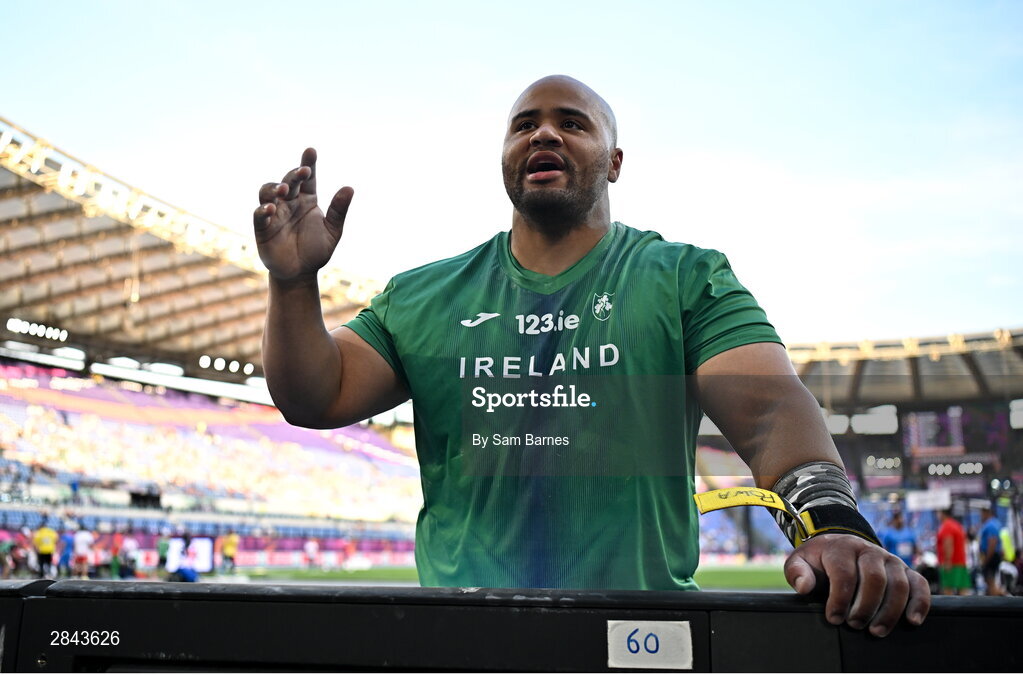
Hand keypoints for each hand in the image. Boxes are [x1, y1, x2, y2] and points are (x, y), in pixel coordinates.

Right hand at [253, 148, 353, 281]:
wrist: (301, 273)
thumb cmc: (316, 250)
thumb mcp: (333, 231)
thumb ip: (338, 210)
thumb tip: (349, 188)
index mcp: (307, 200)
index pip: (307, 178)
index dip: (308, 164)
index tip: (311, 151)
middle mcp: (289, 203)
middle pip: (287, 181)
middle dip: (293, 175)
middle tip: (303, 173)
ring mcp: (274, 214)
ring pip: (267, 192)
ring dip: (274, 188)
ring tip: (284, 191)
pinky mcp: (263, 228)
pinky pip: (259, 215)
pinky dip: (263, 210)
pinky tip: (271, 208)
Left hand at [784, 533, 930, 636]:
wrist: (839, 547)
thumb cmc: (820, 561)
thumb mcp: (801, 562)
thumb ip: (798, 572)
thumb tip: (805, 587)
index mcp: (842, 547)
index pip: (845, 573)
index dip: (840, 599)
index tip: (834, 618)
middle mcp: (869, 551)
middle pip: (875, 579)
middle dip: (865, 607)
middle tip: (854, 625)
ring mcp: (890, 560)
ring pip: (899, 584)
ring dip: (889, 611)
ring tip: (876, 631)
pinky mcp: (906, 570)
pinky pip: (919, 584)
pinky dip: (920, 603)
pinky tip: (912, 620)